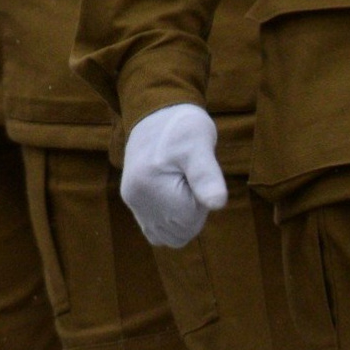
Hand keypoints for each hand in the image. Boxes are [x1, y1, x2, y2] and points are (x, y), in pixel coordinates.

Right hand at [120, 103, 226, 248]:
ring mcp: (133, 202)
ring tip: (181, 186)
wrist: (156, 112)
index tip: (196, 175)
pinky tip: (172, 197)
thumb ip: (207, 176)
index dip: (202, 202)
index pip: (190, 222)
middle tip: (189, 180)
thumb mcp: (200, 144)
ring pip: (167, 236)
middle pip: (179, 233)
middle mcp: (136, 200)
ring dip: (181, 219)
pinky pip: (154, 230)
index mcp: (152, 187)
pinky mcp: (132, 201)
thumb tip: (217, 204)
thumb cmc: (182, 126)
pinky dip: (168, 222)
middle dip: (192, 212)